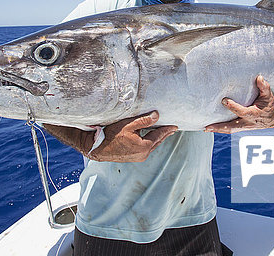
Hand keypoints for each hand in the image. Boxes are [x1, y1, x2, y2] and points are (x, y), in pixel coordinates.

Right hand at [44, 111, 176, 162]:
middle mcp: (143, 154)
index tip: (175, 126)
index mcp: (144, 146)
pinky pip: (146, 149)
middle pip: (157, 142)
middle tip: (172, 129)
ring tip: (163, 133)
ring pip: (152, 146)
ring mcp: (138, 157)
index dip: (167, 129)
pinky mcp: (133, 158)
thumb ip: (144, 120)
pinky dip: (150, 143)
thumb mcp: (128, 125)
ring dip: (157, 139)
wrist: (98, 149)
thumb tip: (157, 115)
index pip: (159, 135)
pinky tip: (149, 139)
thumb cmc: (111, 135)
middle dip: (165, 135)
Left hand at [204, 75, 273, 133]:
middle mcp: (248, 122)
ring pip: (230, 130)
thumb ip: (264, 87)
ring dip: (217, 130)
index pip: (242, 111)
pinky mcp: (241, 127)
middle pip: (232, 127)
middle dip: (220, 127)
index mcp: (254, 114)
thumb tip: (259, 77)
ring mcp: (244, 126)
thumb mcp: (269, 95)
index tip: (224, 100)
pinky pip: (230, 129)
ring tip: (205, 128)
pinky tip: (210, 127)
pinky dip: (220, 129)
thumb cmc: (270, 104)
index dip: (233, 107)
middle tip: (208, 126)